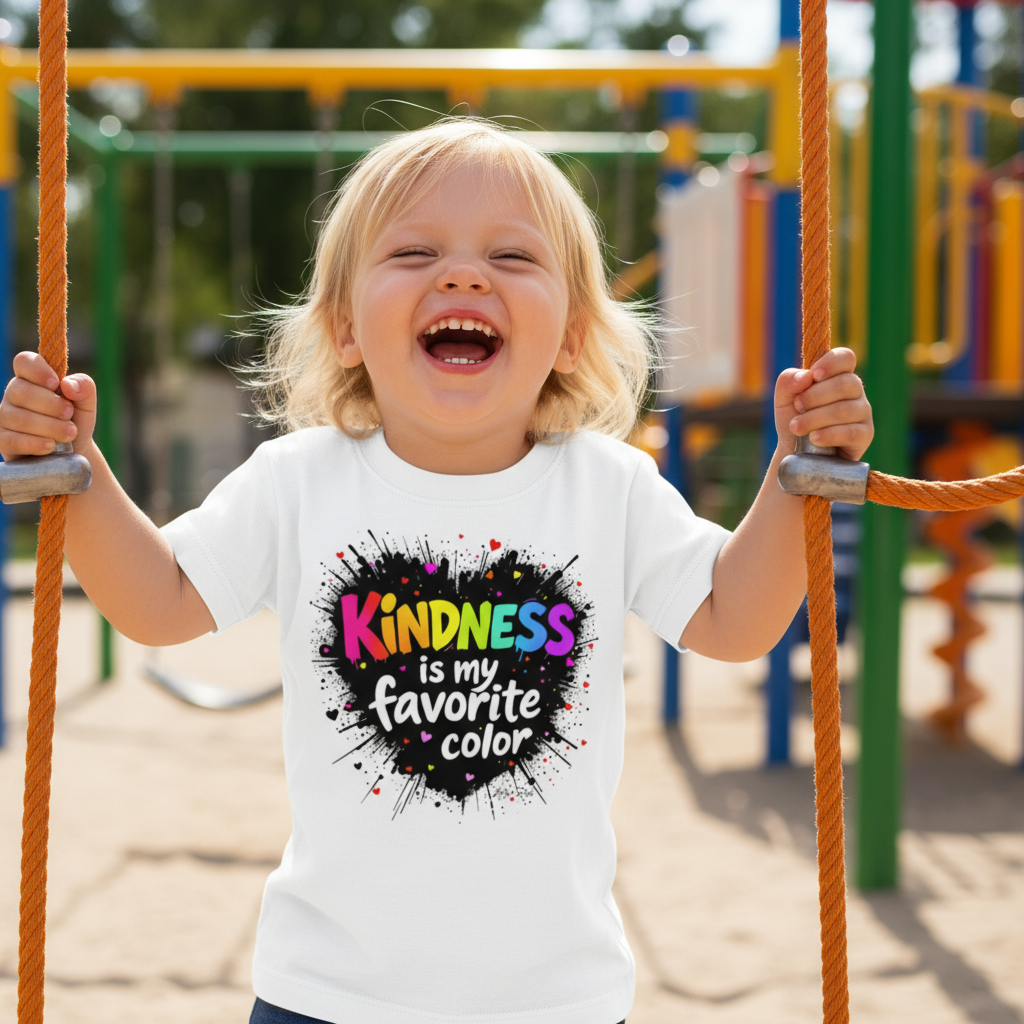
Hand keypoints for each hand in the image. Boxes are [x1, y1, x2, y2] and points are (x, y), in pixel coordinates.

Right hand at [0, 351, 96, 461]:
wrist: (75, 451)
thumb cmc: (75, 421)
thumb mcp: (86, 402)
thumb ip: (84, 386)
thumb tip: (67, 384)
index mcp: (32, 379)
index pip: (24, 362)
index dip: (38, 370)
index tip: (56, 384)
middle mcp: (13, 395)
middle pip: (22, 391)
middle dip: (52, 405)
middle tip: (69, 414)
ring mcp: (5, 417)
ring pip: (19, 418)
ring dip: (50, 427)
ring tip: (70, 433)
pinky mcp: (2, 440)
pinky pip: (12, 440)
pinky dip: (35, 443)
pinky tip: (51, 446)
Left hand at [774, 347, 872, 461]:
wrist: (794, 451)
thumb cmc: (794, 418)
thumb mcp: (784, 398)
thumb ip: (788, 381)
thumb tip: (806, 376)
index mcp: (837, 375)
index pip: (846, 357)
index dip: (832, 363)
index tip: (814, 375)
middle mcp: (855, 391)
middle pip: (845, 384)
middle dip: (814, 396)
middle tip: (797, 407)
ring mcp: (862, 413)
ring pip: (845, 409)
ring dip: (815, 418)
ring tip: (796, 427)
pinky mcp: (864, 435)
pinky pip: (851, 432)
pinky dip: (829, 434)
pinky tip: (814, 439)